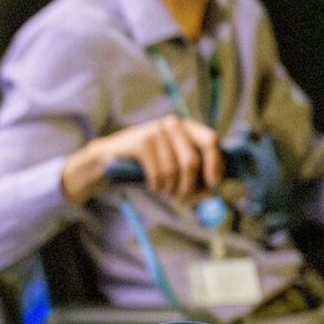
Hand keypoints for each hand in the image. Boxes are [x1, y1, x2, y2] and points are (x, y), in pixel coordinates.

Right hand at [62, 113, 221, 204]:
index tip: (214, 186)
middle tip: (182, 199)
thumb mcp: (174, 168)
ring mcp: (156, 131)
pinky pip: (158, 173)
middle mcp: (173, 124)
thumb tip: (214, 192)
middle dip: (189, 186)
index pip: (210, 141)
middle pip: (192, 161)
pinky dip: (157, 186)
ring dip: (171, 189)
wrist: (108, 161)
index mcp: (186, 127)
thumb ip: (195, 178)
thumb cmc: (147, 166)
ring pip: (174, 171)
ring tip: (165, 192)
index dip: (215, 164)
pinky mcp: (141, 142)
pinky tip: (153, 186)